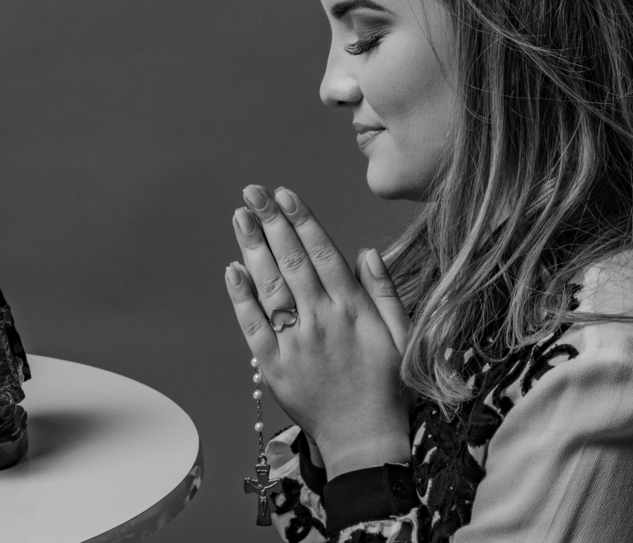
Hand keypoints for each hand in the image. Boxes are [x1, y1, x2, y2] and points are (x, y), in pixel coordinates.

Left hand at [225, 185, 411, 476]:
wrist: (365, 440)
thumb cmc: (388, 386)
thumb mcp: (400, 335)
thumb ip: (384, 291)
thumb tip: (364, 251)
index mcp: (352, 309)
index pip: (322, 253)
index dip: (301, 221)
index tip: (284, 194)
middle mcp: (321, 320)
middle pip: (291, 261)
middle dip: (270, 222)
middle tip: (252, 192)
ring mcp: (295, 342)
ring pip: (269, 286)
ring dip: (252, 248)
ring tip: (240, 216)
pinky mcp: (274, 366)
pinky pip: (252, 326)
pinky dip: (241, 297)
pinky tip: (232, 269)